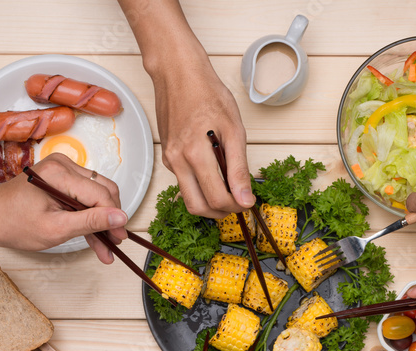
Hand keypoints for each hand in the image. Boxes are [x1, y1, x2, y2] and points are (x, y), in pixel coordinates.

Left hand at [0, 153, 127, 260]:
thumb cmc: (13, 223)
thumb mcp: (55, 229)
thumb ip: (90, 222)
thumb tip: (120, 218)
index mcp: (59, 174)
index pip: (101, 194)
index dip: (114, 217)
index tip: (120, 237)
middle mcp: (63, 165)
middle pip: (103, 189)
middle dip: (111, 218)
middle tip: (115, 242)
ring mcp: (62, 170)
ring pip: (95, 194)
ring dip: (101, 220)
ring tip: (106, 247)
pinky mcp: (60, 179)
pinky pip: (83, 195)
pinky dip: (88, 215)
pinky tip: (95, 238)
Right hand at [152, 58, 253, 217]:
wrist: (177, 73)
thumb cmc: (207, 93)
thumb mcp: (234, 129)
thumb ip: (239, 168)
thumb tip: (245, 198)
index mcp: (195, 155)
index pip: (216, 199)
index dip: (236, 206)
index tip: (248, 201)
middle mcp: (177, 161)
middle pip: (198, 207)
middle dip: (221, 211)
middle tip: (238, 202)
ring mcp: (169, 160)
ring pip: (189, 198)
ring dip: (210, 201)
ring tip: (229, 188)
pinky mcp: (167, 157)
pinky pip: (184, 182)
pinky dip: (201, 186)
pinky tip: (214, 171)